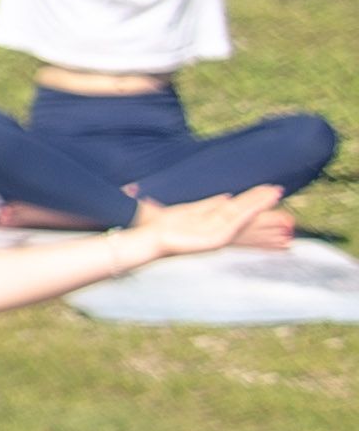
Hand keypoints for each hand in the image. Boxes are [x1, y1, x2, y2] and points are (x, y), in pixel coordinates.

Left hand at [140, 188, 295, 263]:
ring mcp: (218, 235)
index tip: (270, 189)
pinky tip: (253, 208)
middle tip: (278, 190)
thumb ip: (209, 204)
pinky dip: (243, 216)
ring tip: (272, 194)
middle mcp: (220, 228)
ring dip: (257, 205)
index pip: (240, 208)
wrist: (151, 239)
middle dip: (261, 200)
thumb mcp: (191, 211)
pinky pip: (231, 225)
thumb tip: (226, 196)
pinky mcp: (213, 241)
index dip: (255, 199)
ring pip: (241, 216)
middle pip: (244, 211)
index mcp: (215, 221)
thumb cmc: (168, 226)